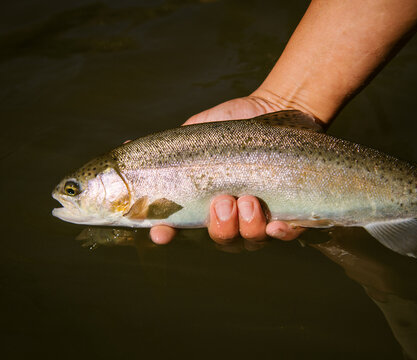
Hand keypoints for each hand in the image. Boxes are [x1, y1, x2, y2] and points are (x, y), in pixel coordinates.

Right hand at [149, 96, 305, 244]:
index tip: (161, 233)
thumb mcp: (193, 135)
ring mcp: (261, 217)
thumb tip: (126, 150)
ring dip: (245, 225)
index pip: (181, 228)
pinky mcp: (290, 211)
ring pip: (249, 240)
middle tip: (221, 200)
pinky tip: (275, 223)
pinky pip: (285, 234)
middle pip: (220, 239)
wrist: (274, 108)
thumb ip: (166, 150)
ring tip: (247, 199)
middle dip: (218, 226)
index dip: (167, 235)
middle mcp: (232, 215)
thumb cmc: (230, 126)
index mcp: (204, 202)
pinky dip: (279, 233)